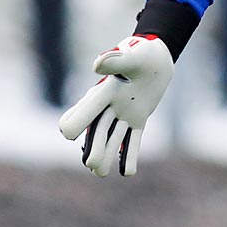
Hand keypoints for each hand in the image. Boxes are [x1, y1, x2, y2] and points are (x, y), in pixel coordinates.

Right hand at [59, 35, 174, 176]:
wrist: (156, 57)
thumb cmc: (142, 53)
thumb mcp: (133, 55)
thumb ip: (115, 61)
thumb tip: (97, 66)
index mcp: (103, 93)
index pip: (84, 111)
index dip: (76, 122)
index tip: (69, 133)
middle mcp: (109, 106)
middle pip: (97, 131)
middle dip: (94, 148)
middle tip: (91, 164)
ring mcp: (122, 114)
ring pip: (111, 139)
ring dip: (106, 155)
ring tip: (100, 173)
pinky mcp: (138, 119)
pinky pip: (132, 140)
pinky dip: (128, 155)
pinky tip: (127, 173)